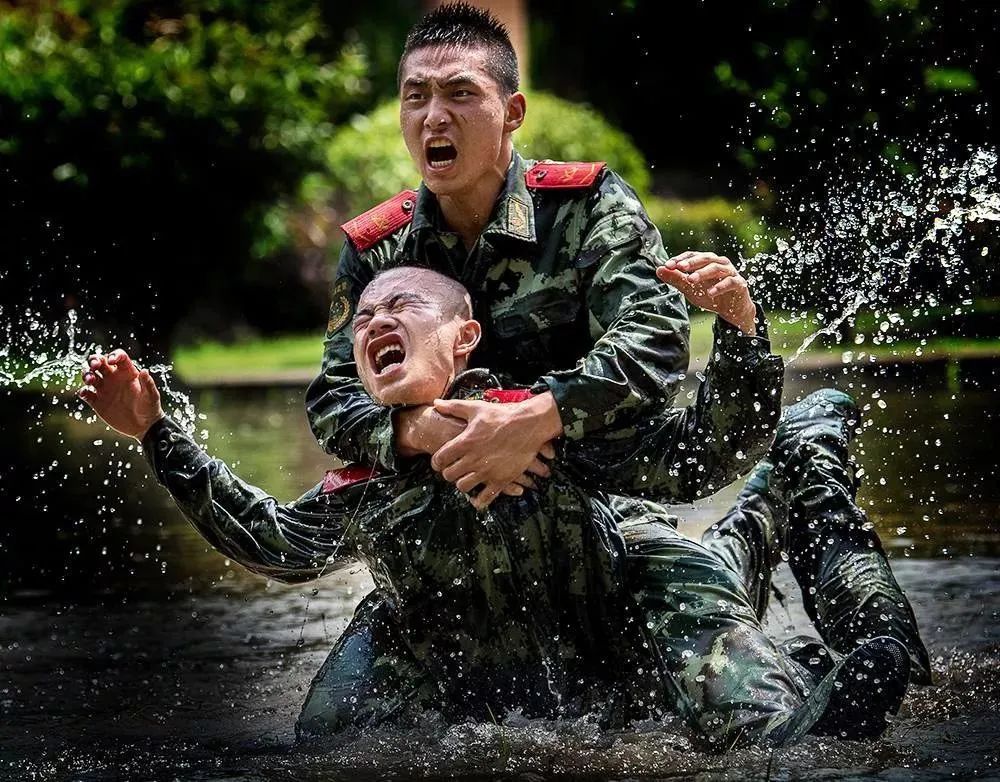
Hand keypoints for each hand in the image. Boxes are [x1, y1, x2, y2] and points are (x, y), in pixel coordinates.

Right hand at [78, 350, 163, 439]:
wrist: (143, 427)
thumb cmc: (150, 408)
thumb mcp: (151, 396)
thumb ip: (148, 384)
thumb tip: (145, 371)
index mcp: (127, 372)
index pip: (119, 357)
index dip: (114, 355)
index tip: (111, 361)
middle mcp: (114, 378)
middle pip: (100, 362)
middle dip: (94, 360)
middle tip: (94, 366)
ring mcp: (104, 389)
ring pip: (90, 375)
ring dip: (86, 374)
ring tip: (90, 380)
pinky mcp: (97, 402)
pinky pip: (86, 393)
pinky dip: (83, 392)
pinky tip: (85, 393)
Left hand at [395, 405, 550, 500]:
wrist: (529, 424)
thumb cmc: (502, 415)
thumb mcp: (476, 408)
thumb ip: (453, 407)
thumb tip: (436, 404)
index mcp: (465, 442)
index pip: (440, 459)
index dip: (436, 462)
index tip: (438, 463)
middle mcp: (474, 459)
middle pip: (449, 475)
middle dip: (448, 473)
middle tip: (452, 469)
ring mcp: (487, 471)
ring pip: (463, 487)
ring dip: (462, 484)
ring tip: (465, 478)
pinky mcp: (501, 480)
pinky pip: (485, 498)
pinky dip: (478, 501)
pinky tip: (476, 498)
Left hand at [657, 251, 756, 333]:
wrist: (732, 308)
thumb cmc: (710, 293)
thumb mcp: (690, 288)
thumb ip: (676, 279)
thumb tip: (659, 270)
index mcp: (707, 261)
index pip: (692, 255)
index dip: (680, 259)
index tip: (667, 266)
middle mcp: (719, 263)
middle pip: (705, 258)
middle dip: (691, 262)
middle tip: (680, 267)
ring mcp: (730, 272)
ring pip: (716, 268)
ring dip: (703, 273)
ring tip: (691, 280)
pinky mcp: (739, 283)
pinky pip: (730, 282)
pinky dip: (720, 287)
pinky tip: (710, 293)